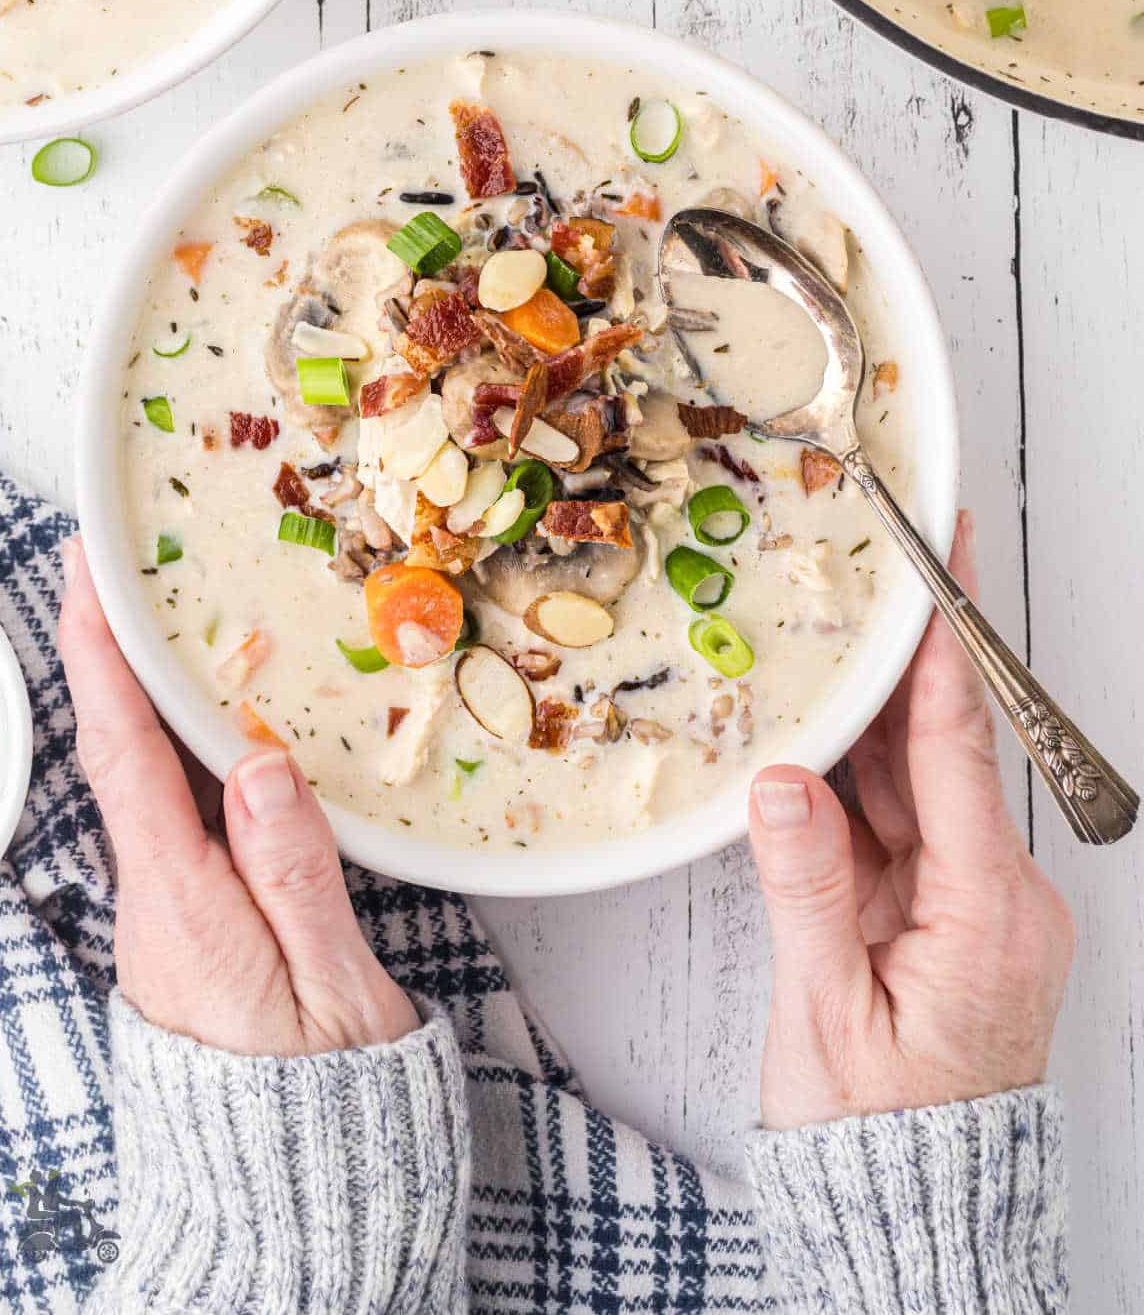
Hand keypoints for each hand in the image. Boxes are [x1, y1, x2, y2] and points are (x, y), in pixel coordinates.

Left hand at [58, 535, 417, 1056]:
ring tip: (161, 613)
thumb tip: (260, 765)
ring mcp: (168, 915)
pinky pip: (173, 815)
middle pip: (120, 756)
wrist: (297, 1200)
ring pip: (145, 784)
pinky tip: (204, 718)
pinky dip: (175, 750)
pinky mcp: (192, 927)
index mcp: (184, 909)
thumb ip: (296, 876)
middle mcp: (157, 903)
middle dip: (108, 654)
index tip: (86, 577)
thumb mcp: (332, 991)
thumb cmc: (326, 1102)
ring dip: (142, 696)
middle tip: (113, 565)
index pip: (125, 760)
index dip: (102, 660)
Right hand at [749, 512, 1074, 1129]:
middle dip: (903, 663)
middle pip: (941, 753)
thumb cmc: (876, 1134)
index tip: (948, 567)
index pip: (963, 751)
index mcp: (989, 915)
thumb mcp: (827, 1017)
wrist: (910, 1214)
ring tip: (832, 640)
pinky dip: (856, 783)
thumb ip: (806, 891)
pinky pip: (899, 826)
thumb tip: (780, 782)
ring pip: (915, 785)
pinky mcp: (946, 918)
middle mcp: (999, 898)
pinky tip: (819, 734)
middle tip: (879, 573)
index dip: (949, 649)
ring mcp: (975, 906)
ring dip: (869, 721)